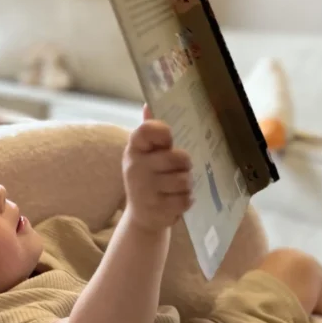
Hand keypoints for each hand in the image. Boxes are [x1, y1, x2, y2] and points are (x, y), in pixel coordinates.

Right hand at [122, 106, 192, 231]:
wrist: (141, 217)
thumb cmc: (147, 179)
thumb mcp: (145, 155)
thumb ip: (149, 132)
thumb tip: (148, 104)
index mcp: (134, 149)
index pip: (148, 129)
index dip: (164, 133)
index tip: (168, 142)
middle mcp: (136, 167)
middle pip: (178, 157)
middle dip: (185, 165)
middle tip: (180, 170)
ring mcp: (146, 189)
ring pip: (185, 180)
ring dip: (187, 184)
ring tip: (178, 187)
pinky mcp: (157, 208)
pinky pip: (186, 199)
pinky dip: (186, 201)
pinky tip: (177, 200)